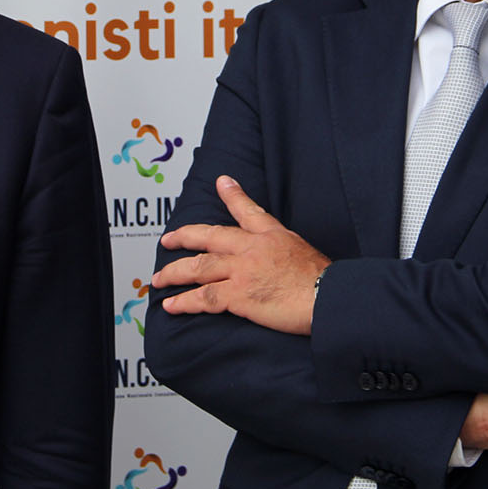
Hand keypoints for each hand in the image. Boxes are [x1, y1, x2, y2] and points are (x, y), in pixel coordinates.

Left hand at [152, 176, 329, 334]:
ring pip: (198, 267)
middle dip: (185, 237)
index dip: (233, 195)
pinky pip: (204, 298)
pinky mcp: (238, 295)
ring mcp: (242, 270)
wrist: (328, 297)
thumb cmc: (324, 280)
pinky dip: (185, 303)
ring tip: (159, 279)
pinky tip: (171, 306)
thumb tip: (282, 256)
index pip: (248, 210)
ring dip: (175, 273)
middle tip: (168, 239)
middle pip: (209, 236)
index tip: (222, 182)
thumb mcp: (304, 251)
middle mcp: (251, 248)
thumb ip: (285, 249)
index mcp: (271, 235)